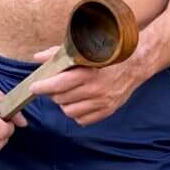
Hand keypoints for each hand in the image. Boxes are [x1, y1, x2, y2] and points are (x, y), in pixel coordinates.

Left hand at [25, 49, 149, 125]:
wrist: (135, 63)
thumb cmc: (106, 54)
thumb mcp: (83, 50)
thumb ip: (58, 54)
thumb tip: (37, 58)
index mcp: (89, 73)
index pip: (58, 84)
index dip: (43, 87)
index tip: (34, 87)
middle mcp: (96, 90)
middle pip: (61, 99)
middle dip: (53, 93)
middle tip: (53, 86)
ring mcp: (102, 102)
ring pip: (69, 111)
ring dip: (64, 103)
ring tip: (67, 94)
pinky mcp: (107, 111)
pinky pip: (81, 120)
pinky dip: (76, 112)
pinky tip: (79, 101)